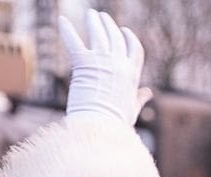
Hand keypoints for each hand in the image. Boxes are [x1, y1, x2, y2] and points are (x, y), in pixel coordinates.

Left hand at [59, 10, 151, 124]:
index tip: (123, 30)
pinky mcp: (84, 63)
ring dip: (95, 21)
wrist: (100, 127)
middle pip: (116, 37)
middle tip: (102, 17)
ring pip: (99, 34)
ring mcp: (102, 62)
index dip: (129, 38)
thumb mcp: (131, 109)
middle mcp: (120, 64)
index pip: (135, 49)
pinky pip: (74, 42)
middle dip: (109, 25)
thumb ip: (139, 98)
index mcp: (132, 74)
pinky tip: (62, 20)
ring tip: (91, 14)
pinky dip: (67, 30)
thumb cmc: (115, 124)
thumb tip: (148, 92)